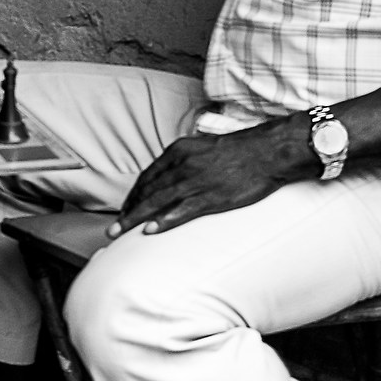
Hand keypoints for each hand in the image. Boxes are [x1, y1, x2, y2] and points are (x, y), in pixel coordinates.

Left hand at [112, 119, 311, 237]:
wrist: (268, 151)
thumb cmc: (240, 151)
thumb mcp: (204, 147)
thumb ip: (185, 161)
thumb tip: (171, 177)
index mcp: (179, 151)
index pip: (147, 177)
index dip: (133, 196)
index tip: (124, 210)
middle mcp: (182, 165)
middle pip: (147, 191)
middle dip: (127, 211)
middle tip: (112, 229)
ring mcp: (196, 181)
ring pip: (157, 202)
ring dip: (135, 219)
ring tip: (119, 233)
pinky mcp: (211, 197)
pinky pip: (181, 210)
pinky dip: (163, 220)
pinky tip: (150, 231)